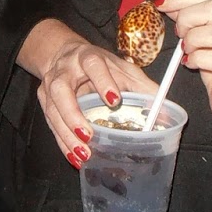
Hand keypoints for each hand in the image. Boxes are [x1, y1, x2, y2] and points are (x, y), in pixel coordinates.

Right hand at [24, 20, 155, 166]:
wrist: (62, 54)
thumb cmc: (98, 65)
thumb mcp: (122, 69)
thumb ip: (143, 87)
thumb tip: (167, 110)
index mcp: (88, 57)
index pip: (93, 64)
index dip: (102, 81)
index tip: (114, 100)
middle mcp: (65, 70)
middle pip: (61, 90)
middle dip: (73, 114)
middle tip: (88, 135)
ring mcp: (50, 86)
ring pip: (52, 110)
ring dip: (66, 134)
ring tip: (83, 154)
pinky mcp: (44, 101)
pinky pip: (50, 124)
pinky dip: (62, 143)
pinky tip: (74, 157)